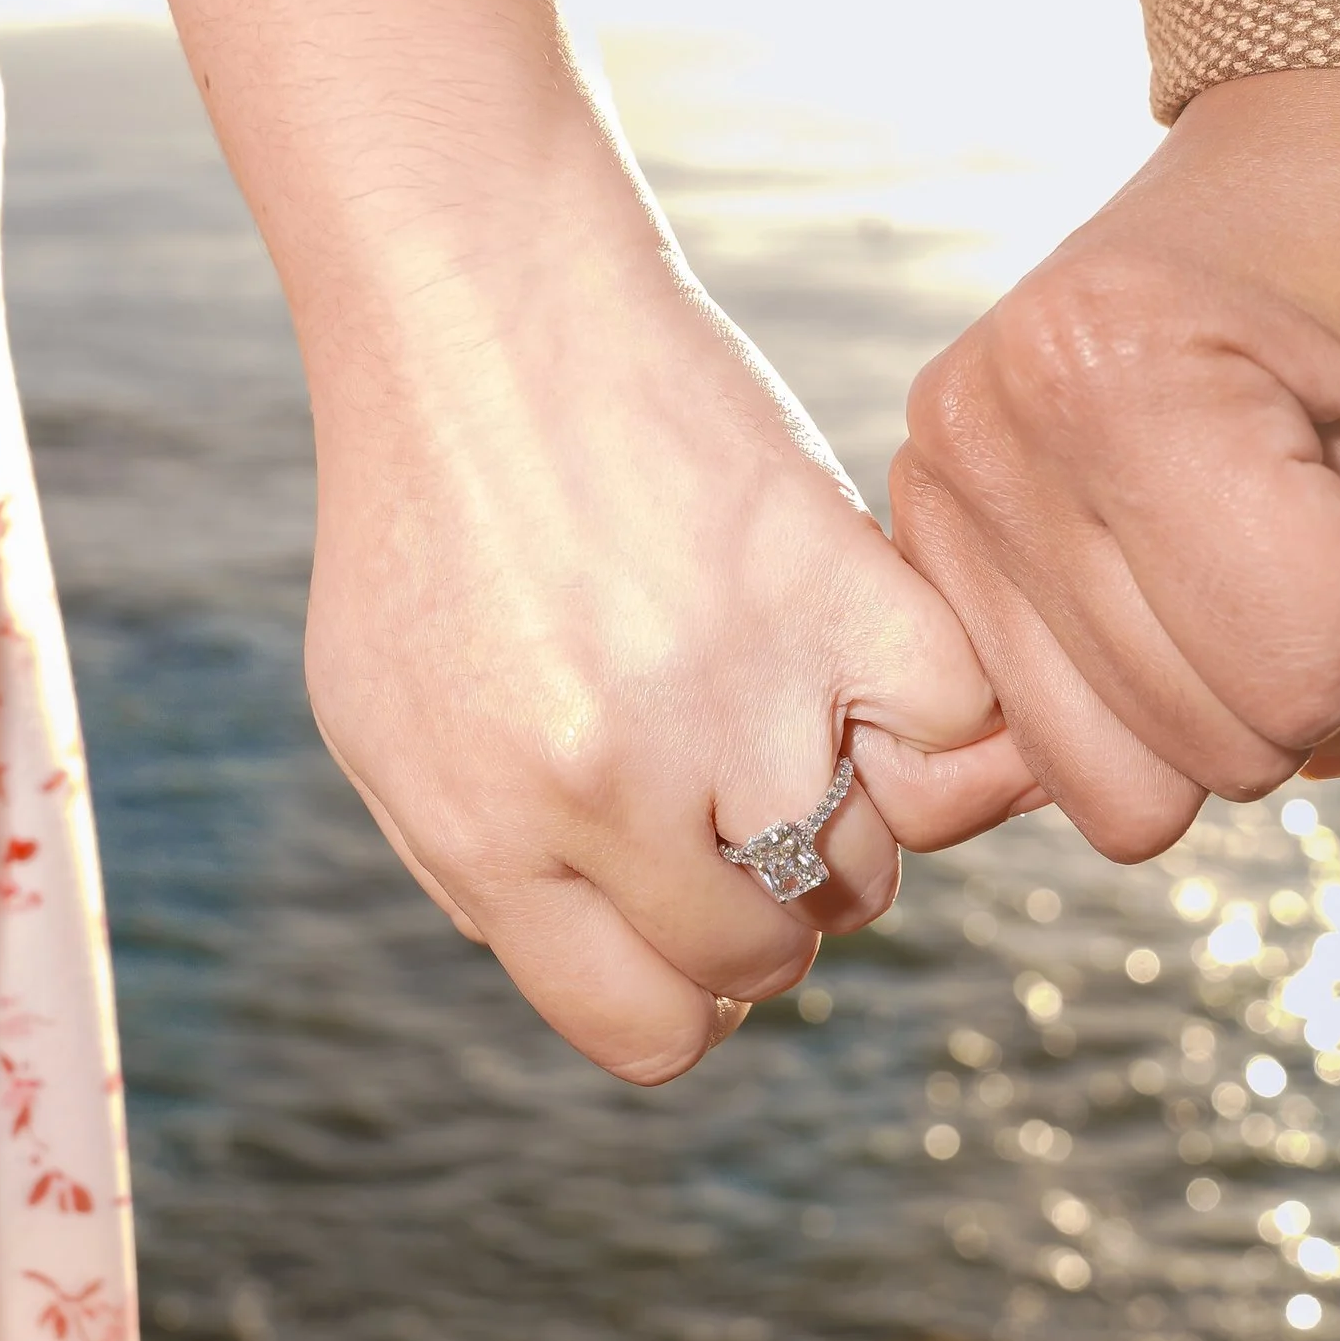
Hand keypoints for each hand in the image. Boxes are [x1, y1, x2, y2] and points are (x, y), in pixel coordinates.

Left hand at [301, 146, 1028, 1082]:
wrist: (486, 308)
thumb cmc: (427, 514)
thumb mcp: (382, 723)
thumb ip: (485, 874)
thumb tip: (623, 972)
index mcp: (494, 835)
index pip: (648, 1032)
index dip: (679, 990)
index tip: (684, 918)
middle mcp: (618, 790)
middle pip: (763, 960)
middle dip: (758, 903)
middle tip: (736, 800)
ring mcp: (741, 695)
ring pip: (867, 876)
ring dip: (844, 818)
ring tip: (784, 711)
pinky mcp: (846, 593)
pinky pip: (957, 746)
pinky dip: (931, 718)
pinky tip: (862, 658)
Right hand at [888, 69, 1339, 858]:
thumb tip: (1294, 771)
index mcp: (1113, 365)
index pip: (1310, 670)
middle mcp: (982, 431)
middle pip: (1217, 749)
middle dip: (1322, 656)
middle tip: (1325, 488)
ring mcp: (939, 497)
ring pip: (1125, 796)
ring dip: (1237, 693)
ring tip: (1252, 529)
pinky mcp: (936, 556)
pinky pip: (1056, 768)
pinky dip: (1153, 715)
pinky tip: (1185, 589)